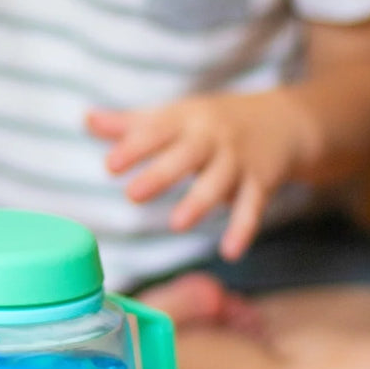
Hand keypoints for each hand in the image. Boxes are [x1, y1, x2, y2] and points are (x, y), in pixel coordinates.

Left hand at [87, 91, 306, 259]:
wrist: (283, 121)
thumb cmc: (212, 123)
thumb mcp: (174, 117)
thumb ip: (130, 124)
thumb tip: (86, 120)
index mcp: (184, 120)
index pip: (156, 132)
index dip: (134, 147)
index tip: (111, 165)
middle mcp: (211, 138)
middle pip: (186, 155)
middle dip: (161, 174)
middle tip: (133, 195)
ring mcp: (237, 160)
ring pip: (217, 181)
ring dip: (198, 202)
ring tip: (177, 224)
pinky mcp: (261, 182)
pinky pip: (252, 206)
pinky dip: (243, 228)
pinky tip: (230, 251)